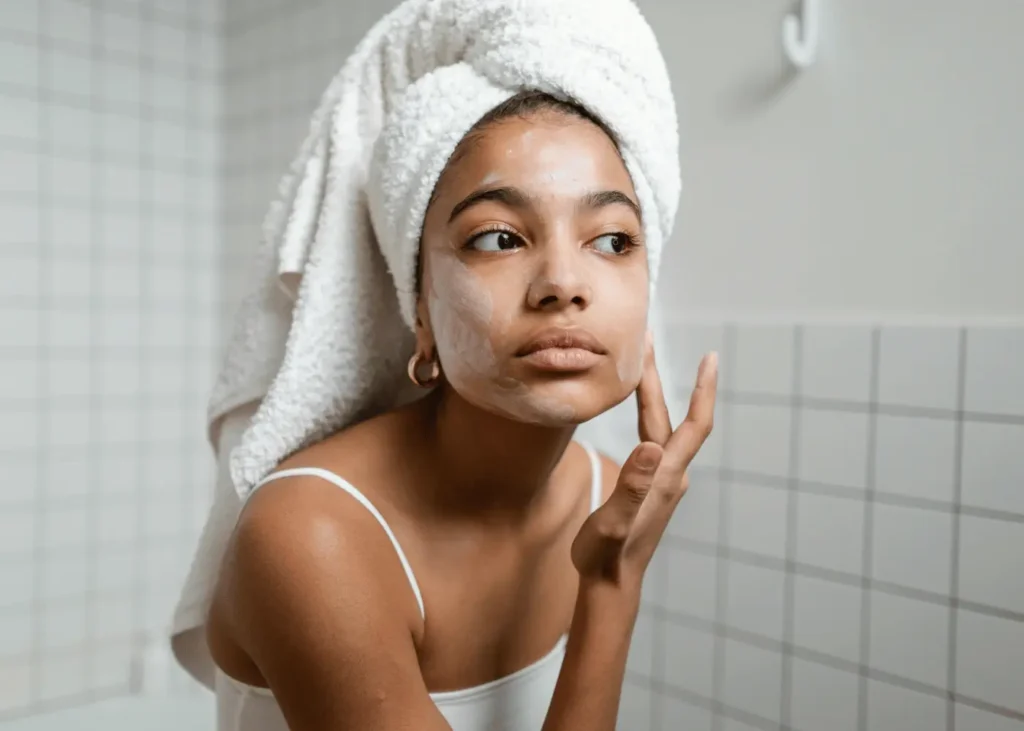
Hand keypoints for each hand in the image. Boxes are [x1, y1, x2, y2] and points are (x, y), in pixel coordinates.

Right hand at [571, 336, 717, 591]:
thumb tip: (648, 448)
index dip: (704, 389)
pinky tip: (635, 407)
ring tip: (638, 364)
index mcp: (665, 476)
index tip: (712, 355)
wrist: (611, 584)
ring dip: (651, 394)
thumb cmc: (606, 557)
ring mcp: (661, 480)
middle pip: (670, 416)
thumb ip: (631, 487)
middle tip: (646, 340)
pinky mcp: (650, 486)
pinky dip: (645, 414)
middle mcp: (669, 473)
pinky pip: (654, 438)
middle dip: (658, 377)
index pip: (695, 424)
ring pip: (662, 426)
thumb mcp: (613, 523)